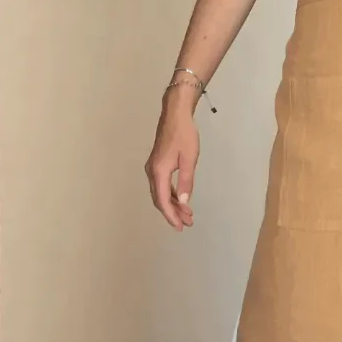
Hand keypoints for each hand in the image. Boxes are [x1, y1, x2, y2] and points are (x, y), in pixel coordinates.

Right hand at [145, 87, 199, 230]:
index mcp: (158, 172)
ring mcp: (153, 167)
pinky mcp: (157, 163)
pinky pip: (162, 185)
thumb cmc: (184, 134)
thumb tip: (184, 201)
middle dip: (173, 213)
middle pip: (160, 199)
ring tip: (187, 214)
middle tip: (187, 223)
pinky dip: (171, 194)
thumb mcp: (189, 159)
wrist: (176, 114)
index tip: (180, 226)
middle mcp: (152, 172)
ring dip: (173, 204)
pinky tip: (180, 199)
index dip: (171, 216)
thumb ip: (186, 181)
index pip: (163, 201)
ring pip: (161, 192)